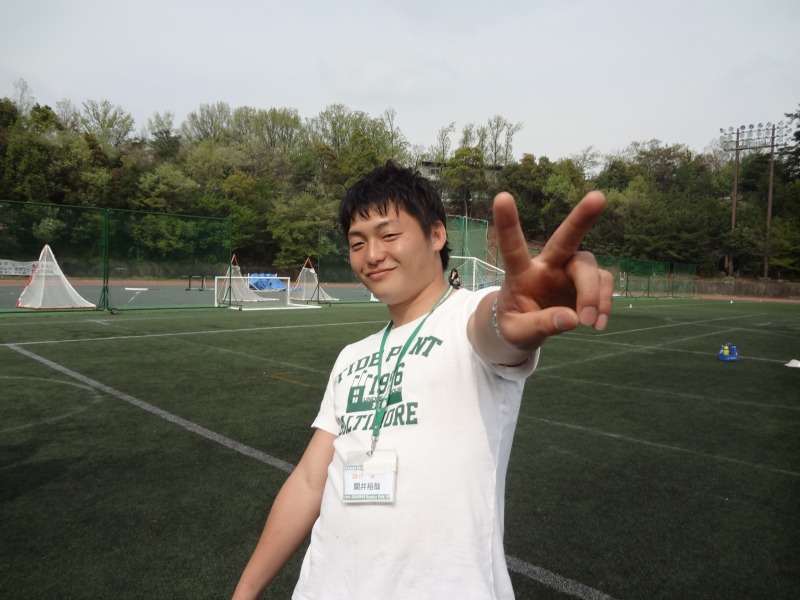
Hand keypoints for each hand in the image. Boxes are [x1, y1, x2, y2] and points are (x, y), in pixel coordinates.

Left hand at [492, 190, 612, 353]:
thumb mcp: (517, 332)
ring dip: (593, 295)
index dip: (507, 223)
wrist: (526, 328)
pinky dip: (605, 303)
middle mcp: (547, 265)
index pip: (512, 247)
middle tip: (598, 197)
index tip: (502, 197)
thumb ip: (541, 326)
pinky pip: (604, 283)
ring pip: (589, 269)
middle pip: (565, 239)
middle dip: (581, 218)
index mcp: (521, 273)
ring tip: (588, 323)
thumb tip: (573, 319)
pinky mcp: (588, 280)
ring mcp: (569, 271)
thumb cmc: (514, 324)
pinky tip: (597, 324)